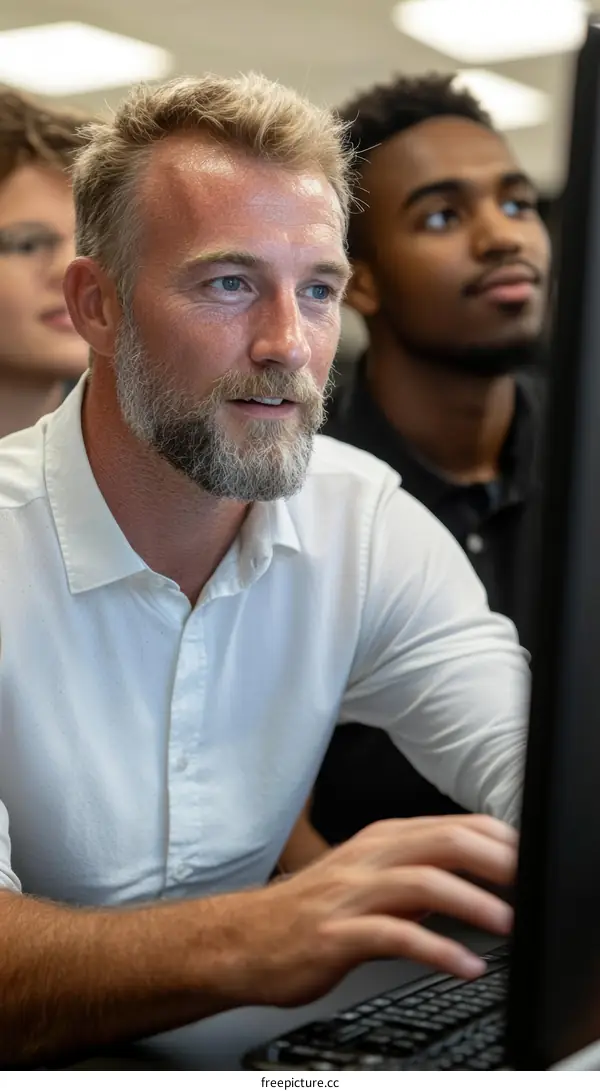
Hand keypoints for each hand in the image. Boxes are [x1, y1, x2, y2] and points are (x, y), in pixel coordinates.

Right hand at [212, 814, 515, 1008]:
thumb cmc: (309, 912)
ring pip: (421, 882)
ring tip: (507, 924)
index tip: (527, 855)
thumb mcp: (367, 882)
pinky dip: (436, 949)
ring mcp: (351, 894)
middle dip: (493, 859)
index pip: (449, 825)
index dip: (494, 837)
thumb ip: (415, 877)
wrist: (242, 940)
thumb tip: (472, 882)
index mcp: (379, 841)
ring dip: (471, 902)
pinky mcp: (336, 935)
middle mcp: (368, 859)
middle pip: (441, 842)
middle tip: (528, 880)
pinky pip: (395, 936)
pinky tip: (464, 966)